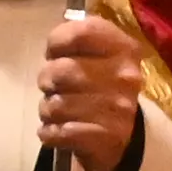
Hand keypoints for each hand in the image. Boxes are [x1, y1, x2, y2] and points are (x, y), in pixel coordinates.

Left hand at [34, 13, 147, 170]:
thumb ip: (77, 40)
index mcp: (124, 48)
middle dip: (46, 79)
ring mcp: (118, 109)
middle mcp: (125, 76)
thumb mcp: (99, 55)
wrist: (125, 136)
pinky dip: (49, 133)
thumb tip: (53, 44)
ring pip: (56, 105)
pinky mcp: (107, 138)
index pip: (81, 32)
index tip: (54, 53)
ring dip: (47, 110)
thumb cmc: (101, 87)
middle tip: (52, 87)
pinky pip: (59, 133)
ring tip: (56, 111)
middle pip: (61, 70)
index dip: (57, 41)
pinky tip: (56, 130)